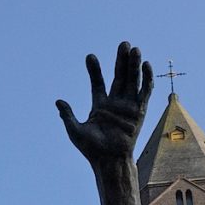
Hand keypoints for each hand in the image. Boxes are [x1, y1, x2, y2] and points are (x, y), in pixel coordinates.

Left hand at [56, 42, 152, 163]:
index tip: (90, 57)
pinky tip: (145, 64)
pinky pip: (145, 92)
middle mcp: (115, 103)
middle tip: (123, 43)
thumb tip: (58, 101)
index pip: (97, 83)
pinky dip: (146, 78)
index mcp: (99, 106)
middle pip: (119, 76)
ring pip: (132, 80)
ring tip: (134, 48)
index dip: (94, 70)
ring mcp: (128, 106)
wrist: (108, 160)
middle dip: (120, 60)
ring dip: (134, 65)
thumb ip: (67, 115)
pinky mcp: (139, 111)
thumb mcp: (75, 131)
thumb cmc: (92, 149)